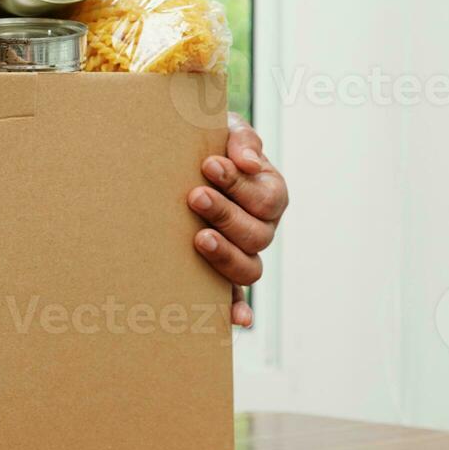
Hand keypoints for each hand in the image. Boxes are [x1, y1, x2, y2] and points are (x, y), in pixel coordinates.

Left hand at [187, 113, 288, 327]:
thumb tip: (249, 163)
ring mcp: (244, 253)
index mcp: (270, 192)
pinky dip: (238, 309)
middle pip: (258, 234)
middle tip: (195, 195)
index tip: (209, 165)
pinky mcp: (222, 274)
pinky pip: (236, 298)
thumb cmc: (209, 146)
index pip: (266, 196)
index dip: (240, 184)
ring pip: (250, 267)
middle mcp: (262, 227)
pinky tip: (237, 319)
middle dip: (226, 214)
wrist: (178, 163)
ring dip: (226, 254)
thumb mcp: (226, 131)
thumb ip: (241, 138)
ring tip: (198, 237)